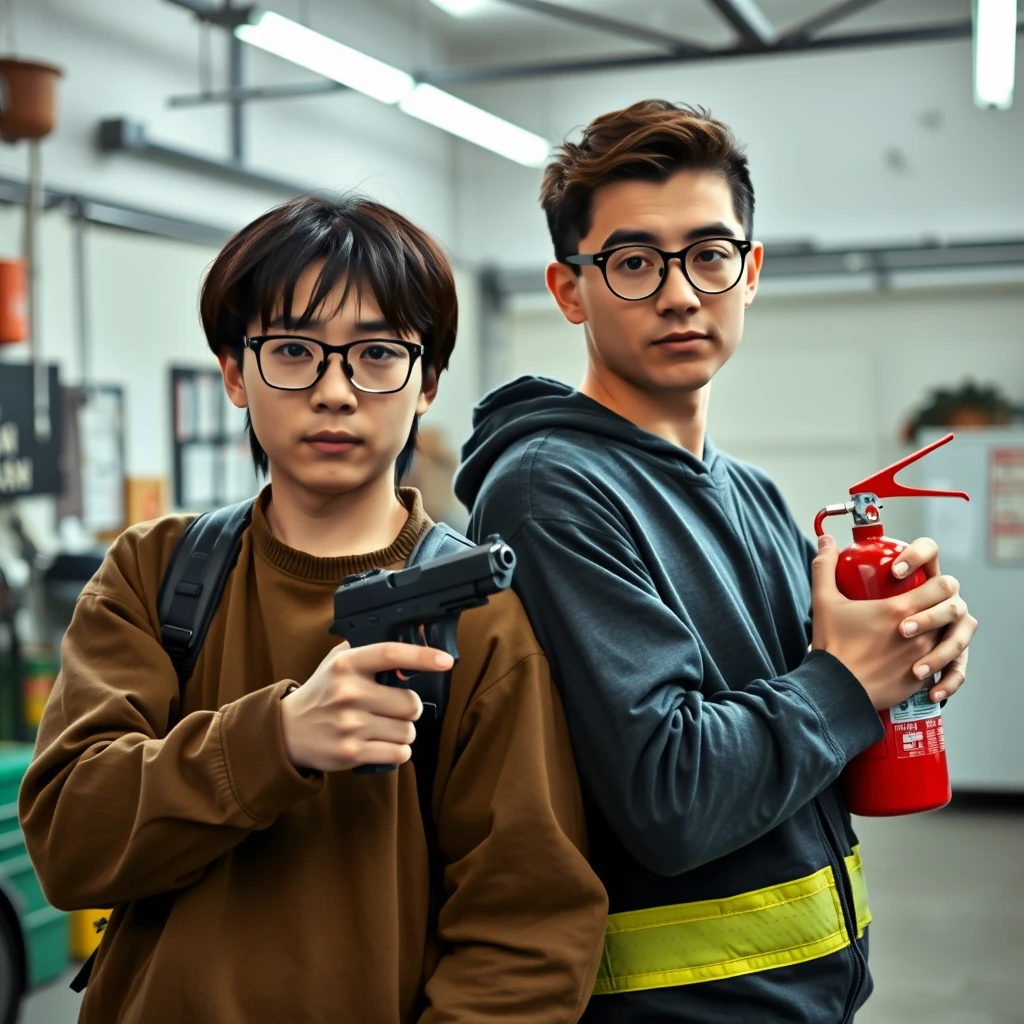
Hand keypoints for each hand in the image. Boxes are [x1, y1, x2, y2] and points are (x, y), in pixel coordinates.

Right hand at [280, 641, 453, 772]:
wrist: (287, 730)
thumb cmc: (322, 692)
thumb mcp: (336, 661)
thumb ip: (368, 648)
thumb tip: (412, 635)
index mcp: (347, 665)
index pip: (391, 654)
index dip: (423, 657)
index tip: (445, 661)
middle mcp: (348, 693)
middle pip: (410, 703)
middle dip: (410, 708)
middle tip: (396, 708)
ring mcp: (349, 725)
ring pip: (407, 731)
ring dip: (404, 732)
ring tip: (386, 727)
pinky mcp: (350, 752)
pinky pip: (398, 754)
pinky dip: (398, 751)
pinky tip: (384, 744)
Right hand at [811, 535, 976, 710]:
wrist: (834, 690)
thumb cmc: (831, 645)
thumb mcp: (824, 601)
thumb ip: (825, 566)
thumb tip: (825, 541)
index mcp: (900, 610)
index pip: (941, 585)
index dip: (935, 580)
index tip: (919, 582)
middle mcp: (920, 633)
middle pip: (954, 608)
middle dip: (944, 603)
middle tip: (926, 604)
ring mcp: (923, 658)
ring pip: (950, 636)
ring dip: (939, 630)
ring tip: (922, 630)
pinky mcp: (921, 680)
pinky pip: (941, 665)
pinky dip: (933, 658)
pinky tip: (917, 656)